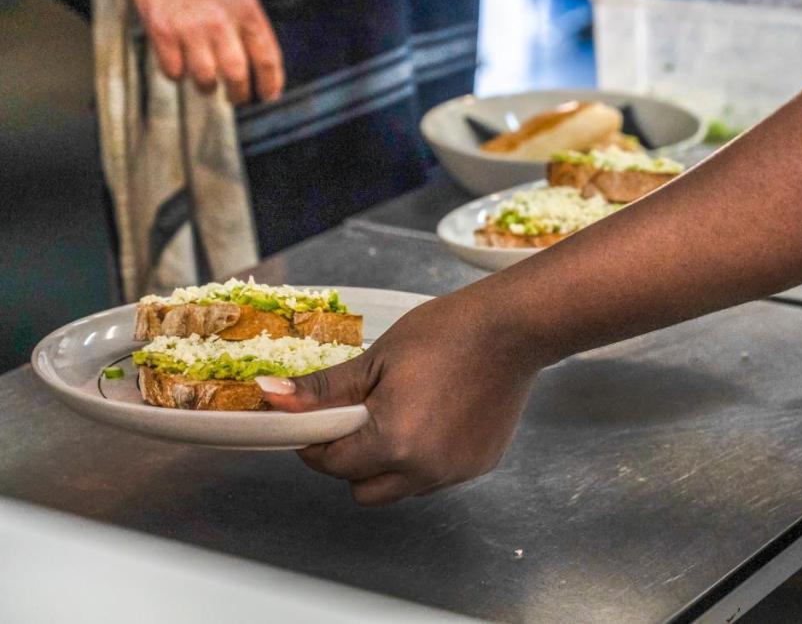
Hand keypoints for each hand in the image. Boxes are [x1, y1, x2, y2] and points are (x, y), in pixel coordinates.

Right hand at [122, 0, 283, 104]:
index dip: (270, 84)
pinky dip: (179, 74)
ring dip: (209, 87)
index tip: (268, 95)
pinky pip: (174, 71)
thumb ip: (249, 25)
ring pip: (205, 79)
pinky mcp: (161, 32)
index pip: (267, 60)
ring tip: (209, 83)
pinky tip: (182, 66)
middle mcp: (221, 23)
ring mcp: (190, 29)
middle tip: (237, 98)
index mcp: (247, 11)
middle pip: (238, 76)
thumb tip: (258, 63)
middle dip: (240, 95)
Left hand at [258, 295, 541, 504]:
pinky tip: (436, 416)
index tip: (320, 418)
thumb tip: (270, 398)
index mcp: (392, 441)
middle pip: (362, 490)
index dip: (317, 440)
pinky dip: (424, 458)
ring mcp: (455, 472)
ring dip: (388, 464)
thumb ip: (323, 390)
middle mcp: (424, 469)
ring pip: (400, 489)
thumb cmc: (448, 333)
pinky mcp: (478, 465)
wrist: (514, 328)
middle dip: (351, 461)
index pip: (331, 463)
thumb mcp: (377, 358)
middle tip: (359, 419)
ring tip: (401, 413)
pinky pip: (435, 477)